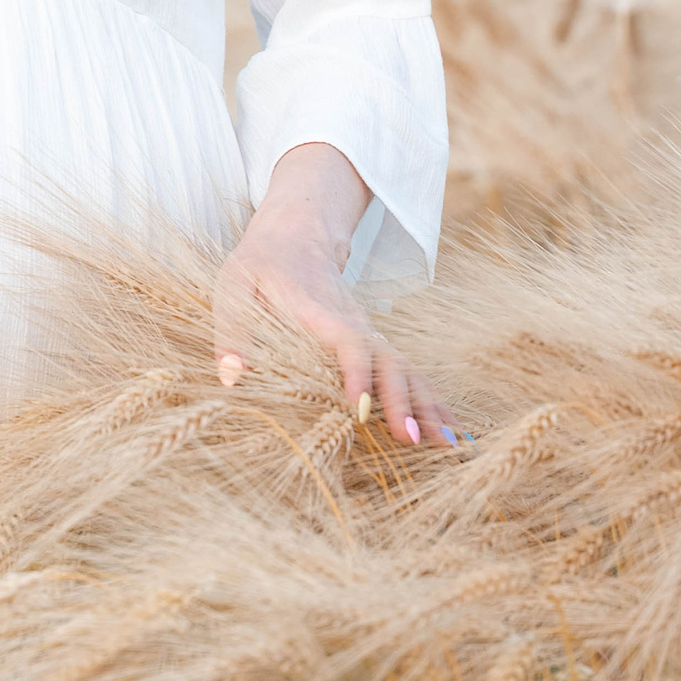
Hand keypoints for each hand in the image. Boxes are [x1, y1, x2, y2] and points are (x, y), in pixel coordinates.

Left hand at [211, 144, 454, 446]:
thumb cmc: (261, 263)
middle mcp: (354, 323)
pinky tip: (449, 434)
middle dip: (403, 400)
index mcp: (320, 310)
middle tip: (412, 439)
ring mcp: (369, 334)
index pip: (347, 341)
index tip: (360, 407)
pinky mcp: (373, 346)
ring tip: (448, 446)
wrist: (297, 234)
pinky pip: (408, 375)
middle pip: (389, 360)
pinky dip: (432, 403)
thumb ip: (233, 330)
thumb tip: (231, 378)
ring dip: (428, 406)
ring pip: (407, 370)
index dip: (356, 372)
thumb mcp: (234, 284)